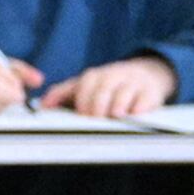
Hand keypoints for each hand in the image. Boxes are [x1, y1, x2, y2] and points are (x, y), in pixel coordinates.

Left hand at [42, 55, 175, 118]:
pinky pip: (146, 98)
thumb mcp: (85, 85)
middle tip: (96, 121)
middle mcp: (114, 75)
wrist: (146, 74)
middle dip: (99, 105)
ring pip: (125, 92)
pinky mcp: (151, 92)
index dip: (82, 101)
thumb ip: (63, 93)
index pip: (85, 85)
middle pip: (104, 89)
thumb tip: (42, 106)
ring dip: (119, 105)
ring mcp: (134, 82)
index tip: (81, 116)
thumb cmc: (109, 85)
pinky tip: (135, 114)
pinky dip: (141, 106)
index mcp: (95, 75)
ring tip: (115, 116)